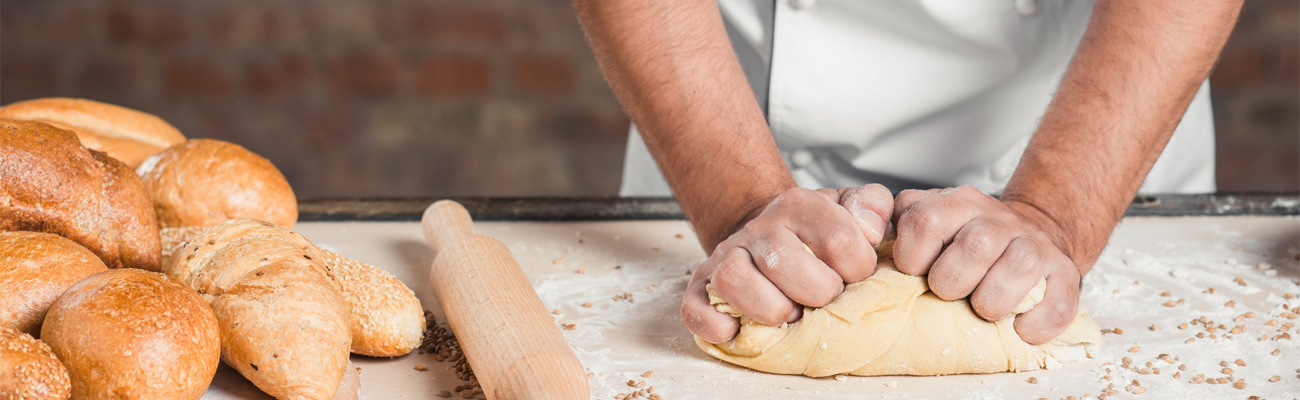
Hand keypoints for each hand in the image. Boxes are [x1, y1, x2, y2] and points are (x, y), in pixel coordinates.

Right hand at [682, 184, 893, 342]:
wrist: (771, 233)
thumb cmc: (815, 233)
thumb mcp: (849, 209)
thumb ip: (872, 205)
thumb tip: (872, 228)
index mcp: (799, 205)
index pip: (837, 238)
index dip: (857, 267)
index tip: (856, 275)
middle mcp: (759, 228)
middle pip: (780, 257)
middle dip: (816, 291)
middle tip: (824, 298)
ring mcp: (726, 256)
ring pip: (733, 278)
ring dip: (769, 308)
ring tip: (790, 314)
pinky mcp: (701, 285)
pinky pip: (694, 308)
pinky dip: (717, 326)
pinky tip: (741, 330)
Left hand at [891, 186, 1080, 343]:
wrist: (1030, 234)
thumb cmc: (966, 239)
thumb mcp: (930, 217)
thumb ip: (898, 222)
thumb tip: (868, 243)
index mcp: (957, 203)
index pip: (925, 219)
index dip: (912, 254)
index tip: (914, 271)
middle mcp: (997, 219)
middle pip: (975, 244)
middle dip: (952, 281)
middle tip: (948, 292)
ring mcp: (1034, 245)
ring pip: (1019, 265)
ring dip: (992, 300)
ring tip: (982, 309)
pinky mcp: (1064, 275)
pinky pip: (1056, 303)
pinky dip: (1034, 325)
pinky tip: (1018, 328)